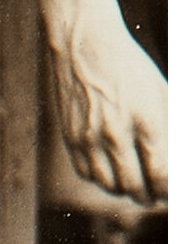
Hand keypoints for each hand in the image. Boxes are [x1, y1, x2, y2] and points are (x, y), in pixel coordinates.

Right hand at [49, 7, 167, 206]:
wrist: (83, 44)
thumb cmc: (129, 66)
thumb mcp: (159, 91)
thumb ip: (170, 126)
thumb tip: (174, 159)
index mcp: (146, 118)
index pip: (160, 173)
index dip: (169, 191)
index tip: (173, 195)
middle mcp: (116, 132)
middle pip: (134, 186)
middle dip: (150, 197)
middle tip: (157, 199)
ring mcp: (89, 138)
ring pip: (109, 185)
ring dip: (126, 192)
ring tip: (137, 190)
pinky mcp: (70, 139)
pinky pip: (87, 174)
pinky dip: (102, 181)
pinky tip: (113, 177)